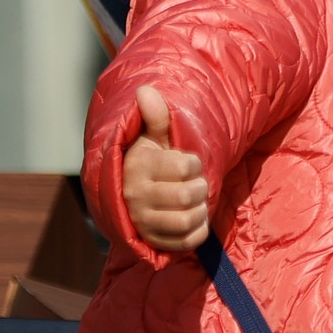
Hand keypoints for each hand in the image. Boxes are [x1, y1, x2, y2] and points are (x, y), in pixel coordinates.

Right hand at [123, 84, 209, 254]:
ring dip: (200, 209)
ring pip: (187, 221)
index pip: (184, 167)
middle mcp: (137, 197)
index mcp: (139, 167)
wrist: (132, 193)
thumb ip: (155, 115)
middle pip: (187, 197)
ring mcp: (144, 222)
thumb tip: (145, 90)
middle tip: (196, 183)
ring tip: (195, 200)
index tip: (188, 163)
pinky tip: (194, 218)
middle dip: (200, 187)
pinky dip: (199, 230)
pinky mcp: (154, 242)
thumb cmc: (150, 159)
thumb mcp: (152, 135)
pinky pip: (187, 242)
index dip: (194, 163)